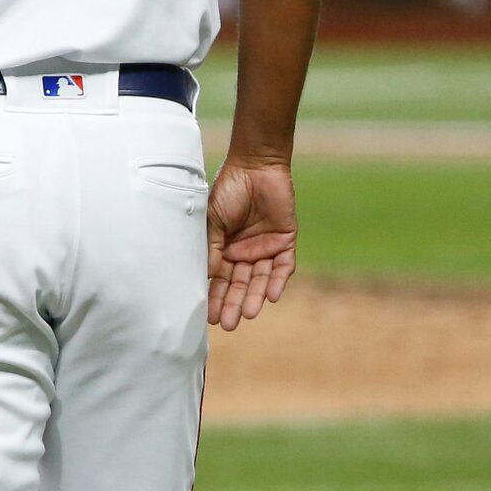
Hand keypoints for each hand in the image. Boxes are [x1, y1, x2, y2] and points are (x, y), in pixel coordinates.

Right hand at [206, 157, 297, 331]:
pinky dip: (277, 280)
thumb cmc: (228, 190)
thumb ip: (210, 248)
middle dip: (233, 303)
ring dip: (254, 296)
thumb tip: (204, 277)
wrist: (255, 166)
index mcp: (223, 249)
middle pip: (239, 284)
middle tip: (228, 324)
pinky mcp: (285, 241)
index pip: (218, 280)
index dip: (214, 297)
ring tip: (248, 314)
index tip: (208, 317)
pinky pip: (283, 265)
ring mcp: (265, 248)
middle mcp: (243, 253)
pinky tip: (270, 295)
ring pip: (260, 279)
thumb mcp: (211, 221)